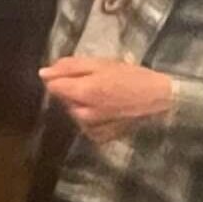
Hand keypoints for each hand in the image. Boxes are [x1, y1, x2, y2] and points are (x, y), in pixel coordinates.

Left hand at [39, 56, 172, 142]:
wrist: (159, 99)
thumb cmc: (131, 76)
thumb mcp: (101, 64)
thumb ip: (69, 67)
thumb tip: (43, 73)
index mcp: (82, 93)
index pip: (52, 86)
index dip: (60, 77)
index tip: (76, 73)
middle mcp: (83, 114)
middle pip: (63, 99)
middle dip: (73, 89)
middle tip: (98, 82)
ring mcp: (91, 128)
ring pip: (74, 112)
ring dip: (82, 103)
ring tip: (105, 95)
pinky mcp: (100, 137)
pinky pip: (85, 125)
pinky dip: (91, 117)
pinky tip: (107, 109)